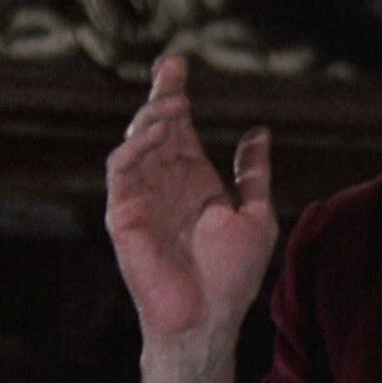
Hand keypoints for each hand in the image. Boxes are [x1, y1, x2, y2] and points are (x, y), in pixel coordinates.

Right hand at [105, 54, 277, 382]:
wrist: (208, 318)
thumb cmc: (233, 277)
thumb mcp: (256, 214)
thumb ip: (253, 173)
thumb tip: (259, 131)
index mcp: (193, 181)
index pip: (179, 128)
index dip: (175, 95)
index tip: (179, 64)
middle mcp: (164, 183)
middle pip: (155, 125)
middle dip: (161, 93)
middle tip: (172, 65)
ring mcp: (141, 196)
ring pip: (136, 141)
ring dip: (153, 117)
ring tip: (179, 101)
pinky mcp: (123, 213)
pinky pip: (122, 170)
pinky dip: (137, 146)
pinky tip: (159, 132)